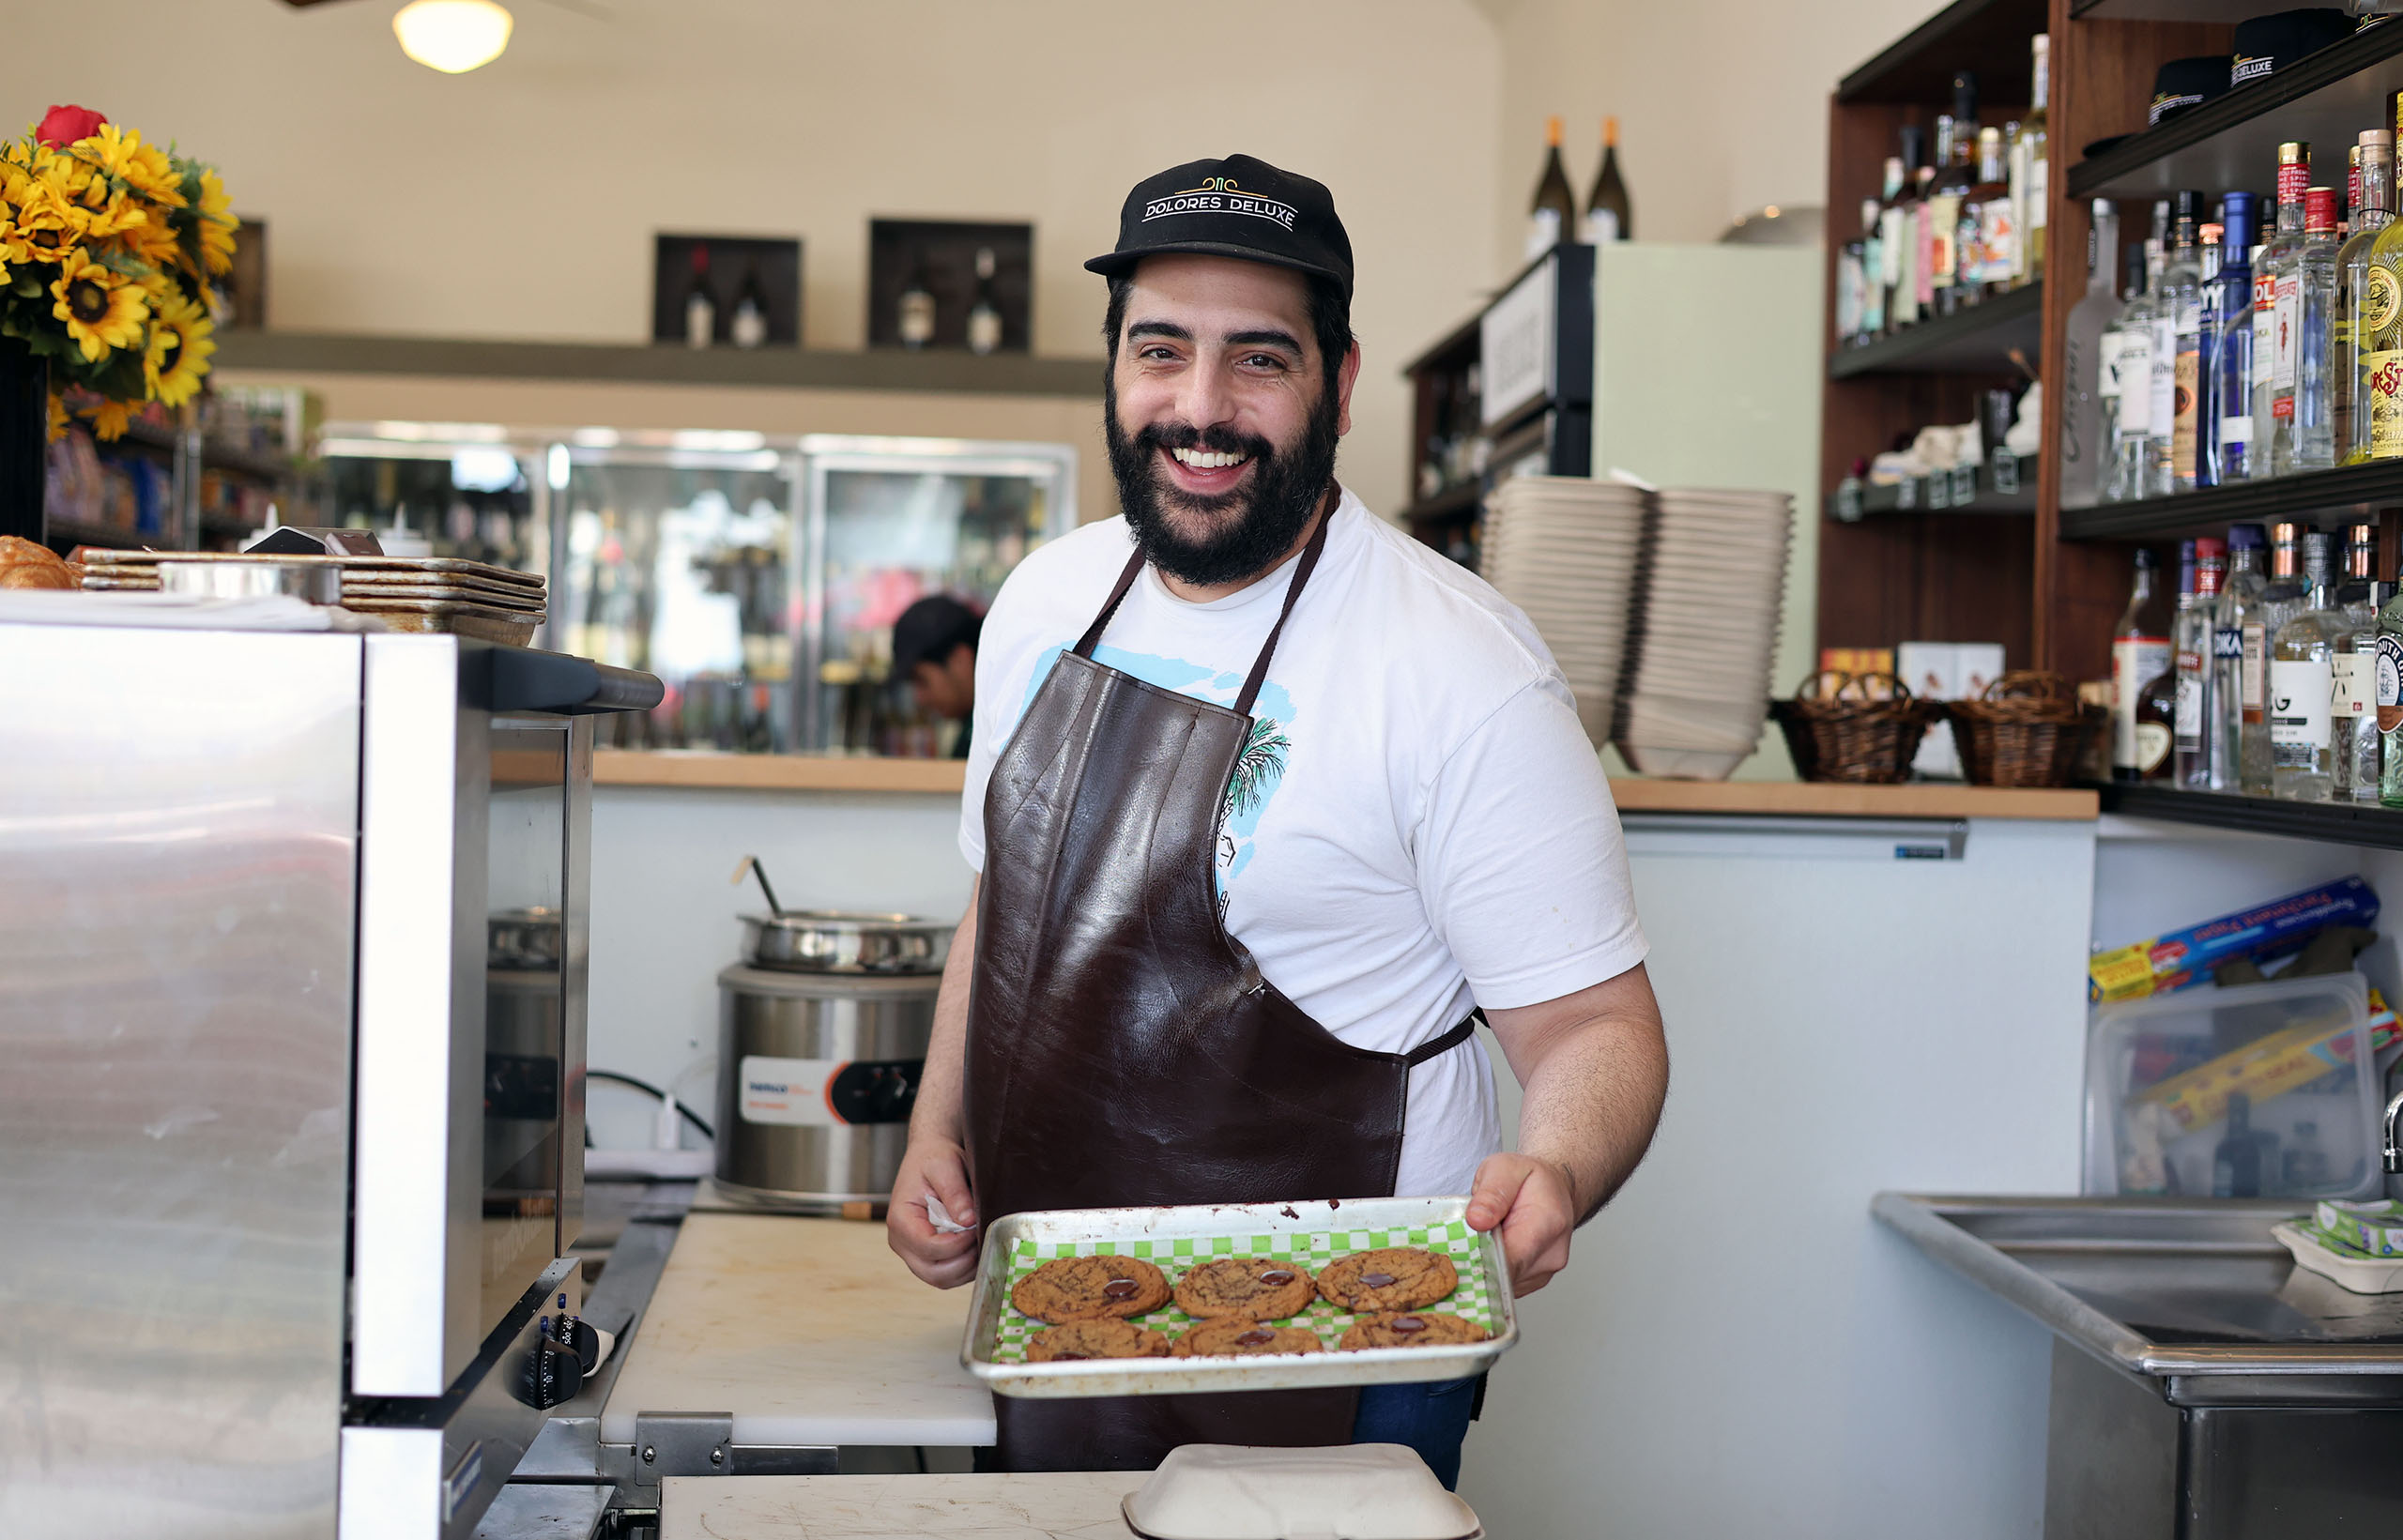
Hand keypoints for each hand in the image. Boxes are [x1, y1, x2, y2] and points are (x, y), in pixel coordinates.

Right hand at [886, 1136, 981, 1287]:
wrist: (930, 1157)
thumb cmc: (934, 1158)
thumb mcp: (945, 1166)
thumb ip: (955, 1193)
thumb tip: (967, 1220)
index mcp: (900, 1219)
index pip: (928, 1248)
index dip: (957, 1243)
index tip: (975, 1225)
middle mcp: (902, 1242)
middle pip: (933, 1273)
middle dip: (964, 1261)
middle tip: (981, 1237)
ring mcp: (913, 1252)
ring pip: (941, 1279)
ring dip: (967, 1267)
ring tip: (980, 1240)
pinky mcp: (927, 1256)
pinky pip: (947, 1275)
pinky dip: (965, 1268)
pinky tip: (976, 1246)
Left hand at [1466, 1152, 1577, 1295]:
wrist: (1552, 1189)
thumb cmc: (1529, 1178)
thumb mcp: (1505, 1168)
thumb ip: (1491, 1193)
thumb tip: (1476, 1220)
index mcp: (1547, 1223)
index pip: (1512, 1259)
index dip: (1482, 1260)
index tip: (1460, 1253)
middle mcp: (1550, 1254)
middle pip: (1503, 1275)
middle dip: (1478, 1261)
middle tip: (1463, 1238)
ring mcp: (1543, 1272)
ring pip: (1501, 1283)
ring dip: (1484, 1266)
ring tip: (1481, 1238)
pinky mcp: (1533, 1281)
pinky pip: (1504, 1285)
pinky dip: (1491, 1271)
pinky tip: (1489, 1250)